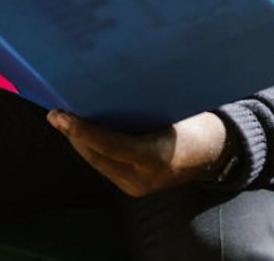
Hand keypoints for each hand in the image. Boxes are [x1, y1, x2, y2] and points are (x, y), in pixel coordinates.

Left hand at [48, 110, 228, 196]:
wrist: (218, 151)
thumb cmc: (197, 122)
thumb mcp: (174, 108)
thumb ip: (140, 104)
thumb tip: (102, 86)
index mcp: (156, 156)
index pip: (109, 145)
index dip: (81, 130)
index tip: (60, 115)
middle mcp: (145, 177)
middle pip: (96, 156)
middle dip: (73, 135)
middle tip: (55, 114)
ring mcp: (139, 186)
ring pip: (98, 163)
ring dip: (79, 143)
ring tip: (63, 121)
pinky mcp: (135, 188)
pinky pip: (106, 166)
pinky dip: (93, 150)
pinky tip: (82, 134)